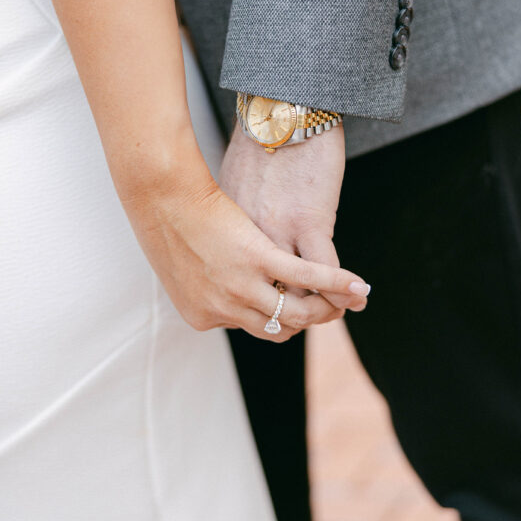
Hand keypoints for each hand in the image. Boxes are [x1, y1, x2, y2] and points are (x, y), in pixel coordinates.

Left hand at [118, 153, 366, 341]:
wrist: (163, 192)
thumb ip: (205, 286)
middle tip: (330, 309)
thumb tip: (221, 287)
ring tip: (348, 300)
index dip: (276, 317)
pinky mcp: (259, 257)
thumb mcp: (182, 267)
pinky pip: (307, 278)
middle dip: (309, 321)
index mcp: (202, 315)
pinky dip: (337, 283)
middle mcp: (223, 308)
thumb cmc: (170, 220)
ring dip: (327, 309)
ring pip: (297, 313)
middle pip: (279, 328)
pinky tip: (358, 285)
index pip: (252, 328)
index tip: (292, 304)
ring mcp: (241, 285)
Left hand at [219, 122, 369, 314]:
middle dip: (286, 312)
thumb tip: (238, 223)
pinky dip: (342, 290)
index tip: (273, 302)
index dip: (258, 294)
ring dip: (319, 308)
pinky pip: (324, 272)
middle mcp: (248, 239)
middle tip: (306, 319)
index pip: (241, 278)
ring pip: (296, 290)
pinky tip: (357, 298)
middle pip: (264, 293)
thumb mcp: (234, 180)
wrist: (283, 107)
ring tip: (336, 314)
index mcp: (229, 229)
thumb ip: (236, 209)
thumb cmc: (260, 137)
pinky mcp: (311, 223)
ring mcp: (279, 234)